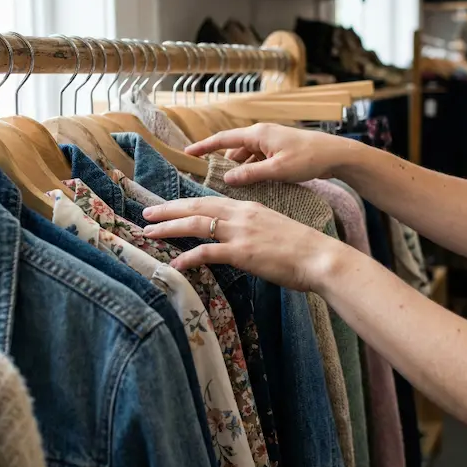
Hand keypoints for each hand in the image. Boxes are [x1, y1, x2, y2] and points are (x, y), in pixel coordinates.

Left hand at [142, 197, 347, 291]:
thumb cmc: (302, 249)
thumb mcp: (273, 230)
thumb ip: (252, 232)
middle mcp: (241, 215)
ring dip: (168, 227)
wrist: (320, 257)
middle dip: (168, 209)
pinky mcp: (242, 252)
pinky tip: (174, 264)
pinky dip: (188, 257)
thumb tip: (238, 242)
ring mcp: (240, 232)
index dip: (185, 204)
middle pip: (196, 207)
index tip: (167, 206)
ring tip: (148, 232)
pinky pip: (207, 253)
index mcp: (248, 208)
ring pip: (195, 224)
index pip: (209, 202)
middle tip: (146, 212)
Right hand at [185, 123, 358, 185]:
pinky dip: (252, 171)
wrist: (337, 154)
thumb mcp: (278, 170)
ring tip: (231, 187)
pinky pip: (258, 160)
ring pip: (246, 156)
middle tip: (209, 181)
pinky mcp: (280, 151)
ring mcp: (271, 142)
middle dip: (222, 164)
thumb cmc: (309, 159)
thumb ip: (250, 175)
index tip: (187, 154)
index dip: (203, 147)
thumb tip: (226, 179)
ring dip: (239, 170)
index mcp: (258, 134)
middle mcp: (262, 134)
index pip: (223, 139)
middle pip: (233, 150)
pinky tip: (252, 185)